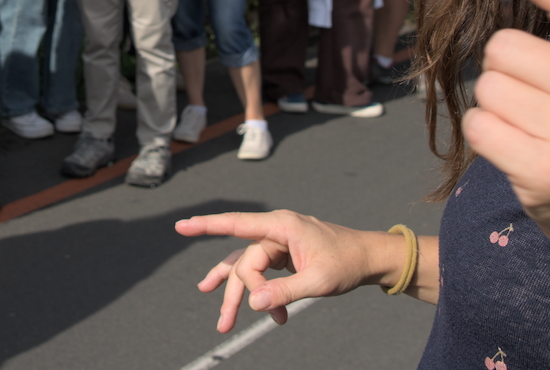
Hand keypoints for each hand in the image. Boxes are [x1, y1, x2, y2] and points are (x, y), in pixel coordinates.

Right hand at [176, 211, 384, 331]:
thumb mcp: (318, 281)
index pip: (236, 224)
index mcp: (282, 226)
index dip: (206, 225)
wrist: (368, 258)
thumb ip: (286, 292)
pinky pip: (260, 272)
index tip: (181, 226)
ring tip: (224, 323)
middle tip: (226, 325)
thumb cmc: (346, 264)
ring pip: (246, 268)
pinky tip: (246, 306)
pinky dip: (257, 292)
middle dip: (236, 294)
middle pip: (243, 262)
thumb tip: (253, 303)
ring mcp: (277, 242)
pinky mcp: (282, 254)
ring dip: (238, 295)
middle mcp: (275, 230)